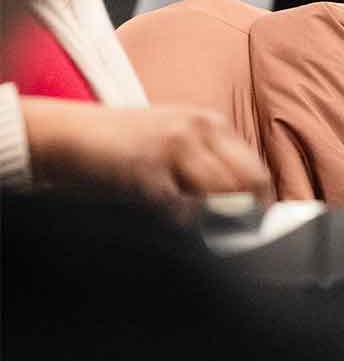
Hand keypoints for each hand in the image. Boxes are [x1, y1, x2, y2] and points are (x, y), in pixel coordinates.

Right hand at [23, 99, 269, 213]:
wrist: (66, 135)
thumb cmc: (119, 145)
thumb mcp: (174, 140)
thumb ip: (207, 163)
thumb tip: (243, 205)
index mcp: (210, 123)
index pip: (254, 169)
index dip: (259, 202)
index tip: (256, 226)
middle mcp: (198, 131)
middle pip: (247, 183)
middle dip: (247, 215)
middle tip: (237, 238)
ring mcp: (174, 150)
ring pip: (221, 198)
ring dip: (215, 223)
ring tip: (200, 233)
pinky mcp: (148, 173)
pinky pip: (182, 212)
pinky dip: (182, 226)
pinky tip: (167, 224)